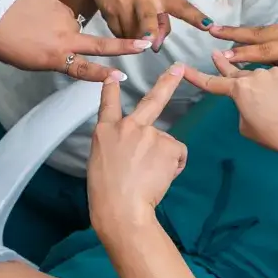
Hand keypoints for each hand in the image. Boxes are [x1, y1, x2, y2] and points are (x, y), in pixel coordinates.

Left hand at [0, 0, 152, 81]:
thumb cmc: (7, 42)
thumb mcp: (31, 61)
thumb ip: (55, 59)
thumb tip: (69, 53)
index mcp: (54, 57)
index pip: (84, 69)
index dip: (103, 74)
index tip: (121, 75)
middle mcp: (64, 38)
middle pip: (99, 45)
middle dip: (124, 46)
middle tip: (144, 43)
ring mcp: (63, 19)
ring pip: (73, 28)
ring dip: (60, 31)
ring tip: (36, 29)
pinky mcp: (59, 5)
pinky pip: (63, 15)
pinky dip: (54, 18)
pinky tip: (37, 17)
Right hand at [80, 0, 208, 50]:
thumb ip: (162, 15)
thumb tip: (156, 44)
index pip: (182, 6)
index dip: (195, 17)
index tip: (208, 25)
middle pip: (147, 19)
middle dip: (149, 31)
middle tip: (150, 42)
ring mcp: (124, 5)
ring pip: (132, 36)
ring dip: (138, 41)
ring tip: (138, 30)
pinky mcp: (108, 11)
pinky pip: (119, 34)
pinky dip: (124, 35)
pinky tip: (124, 23)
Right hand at [86, 67, 189, 233]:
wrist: (120, 208)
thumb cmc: (106, 193)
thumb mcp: (100, 161)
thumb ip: (116, 145)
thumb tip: (131, 147)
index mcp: (105, 131)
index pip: (108, 103)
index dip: (111, 87)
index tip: (114, 75)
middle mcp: (128, 126)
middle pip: (151, 100)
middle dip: (167, 82)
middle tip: (178, 68)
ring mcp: (150, 134)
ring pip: (165, 143)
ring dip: (163, 159)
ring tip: (150, 178)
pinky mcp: (168, 145)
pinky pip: (177, 154)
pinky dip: (173, 166)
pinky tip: (160, 178)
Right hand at [184, 50, 277, 162]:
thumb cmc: (274, 136)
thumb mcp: (246, 126)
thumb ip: (241, 106)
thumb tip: (248, 96)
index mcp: (240, 89)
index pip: (213, 83)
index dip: (196, 77)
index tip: (182, 68)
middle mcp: (256, 74)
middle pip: (238, 73)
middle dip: (227, 66)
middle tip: (215, 55)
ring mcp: (276, 70)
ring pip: (262, 75)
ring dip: (262, 84)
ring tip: (274, 102)